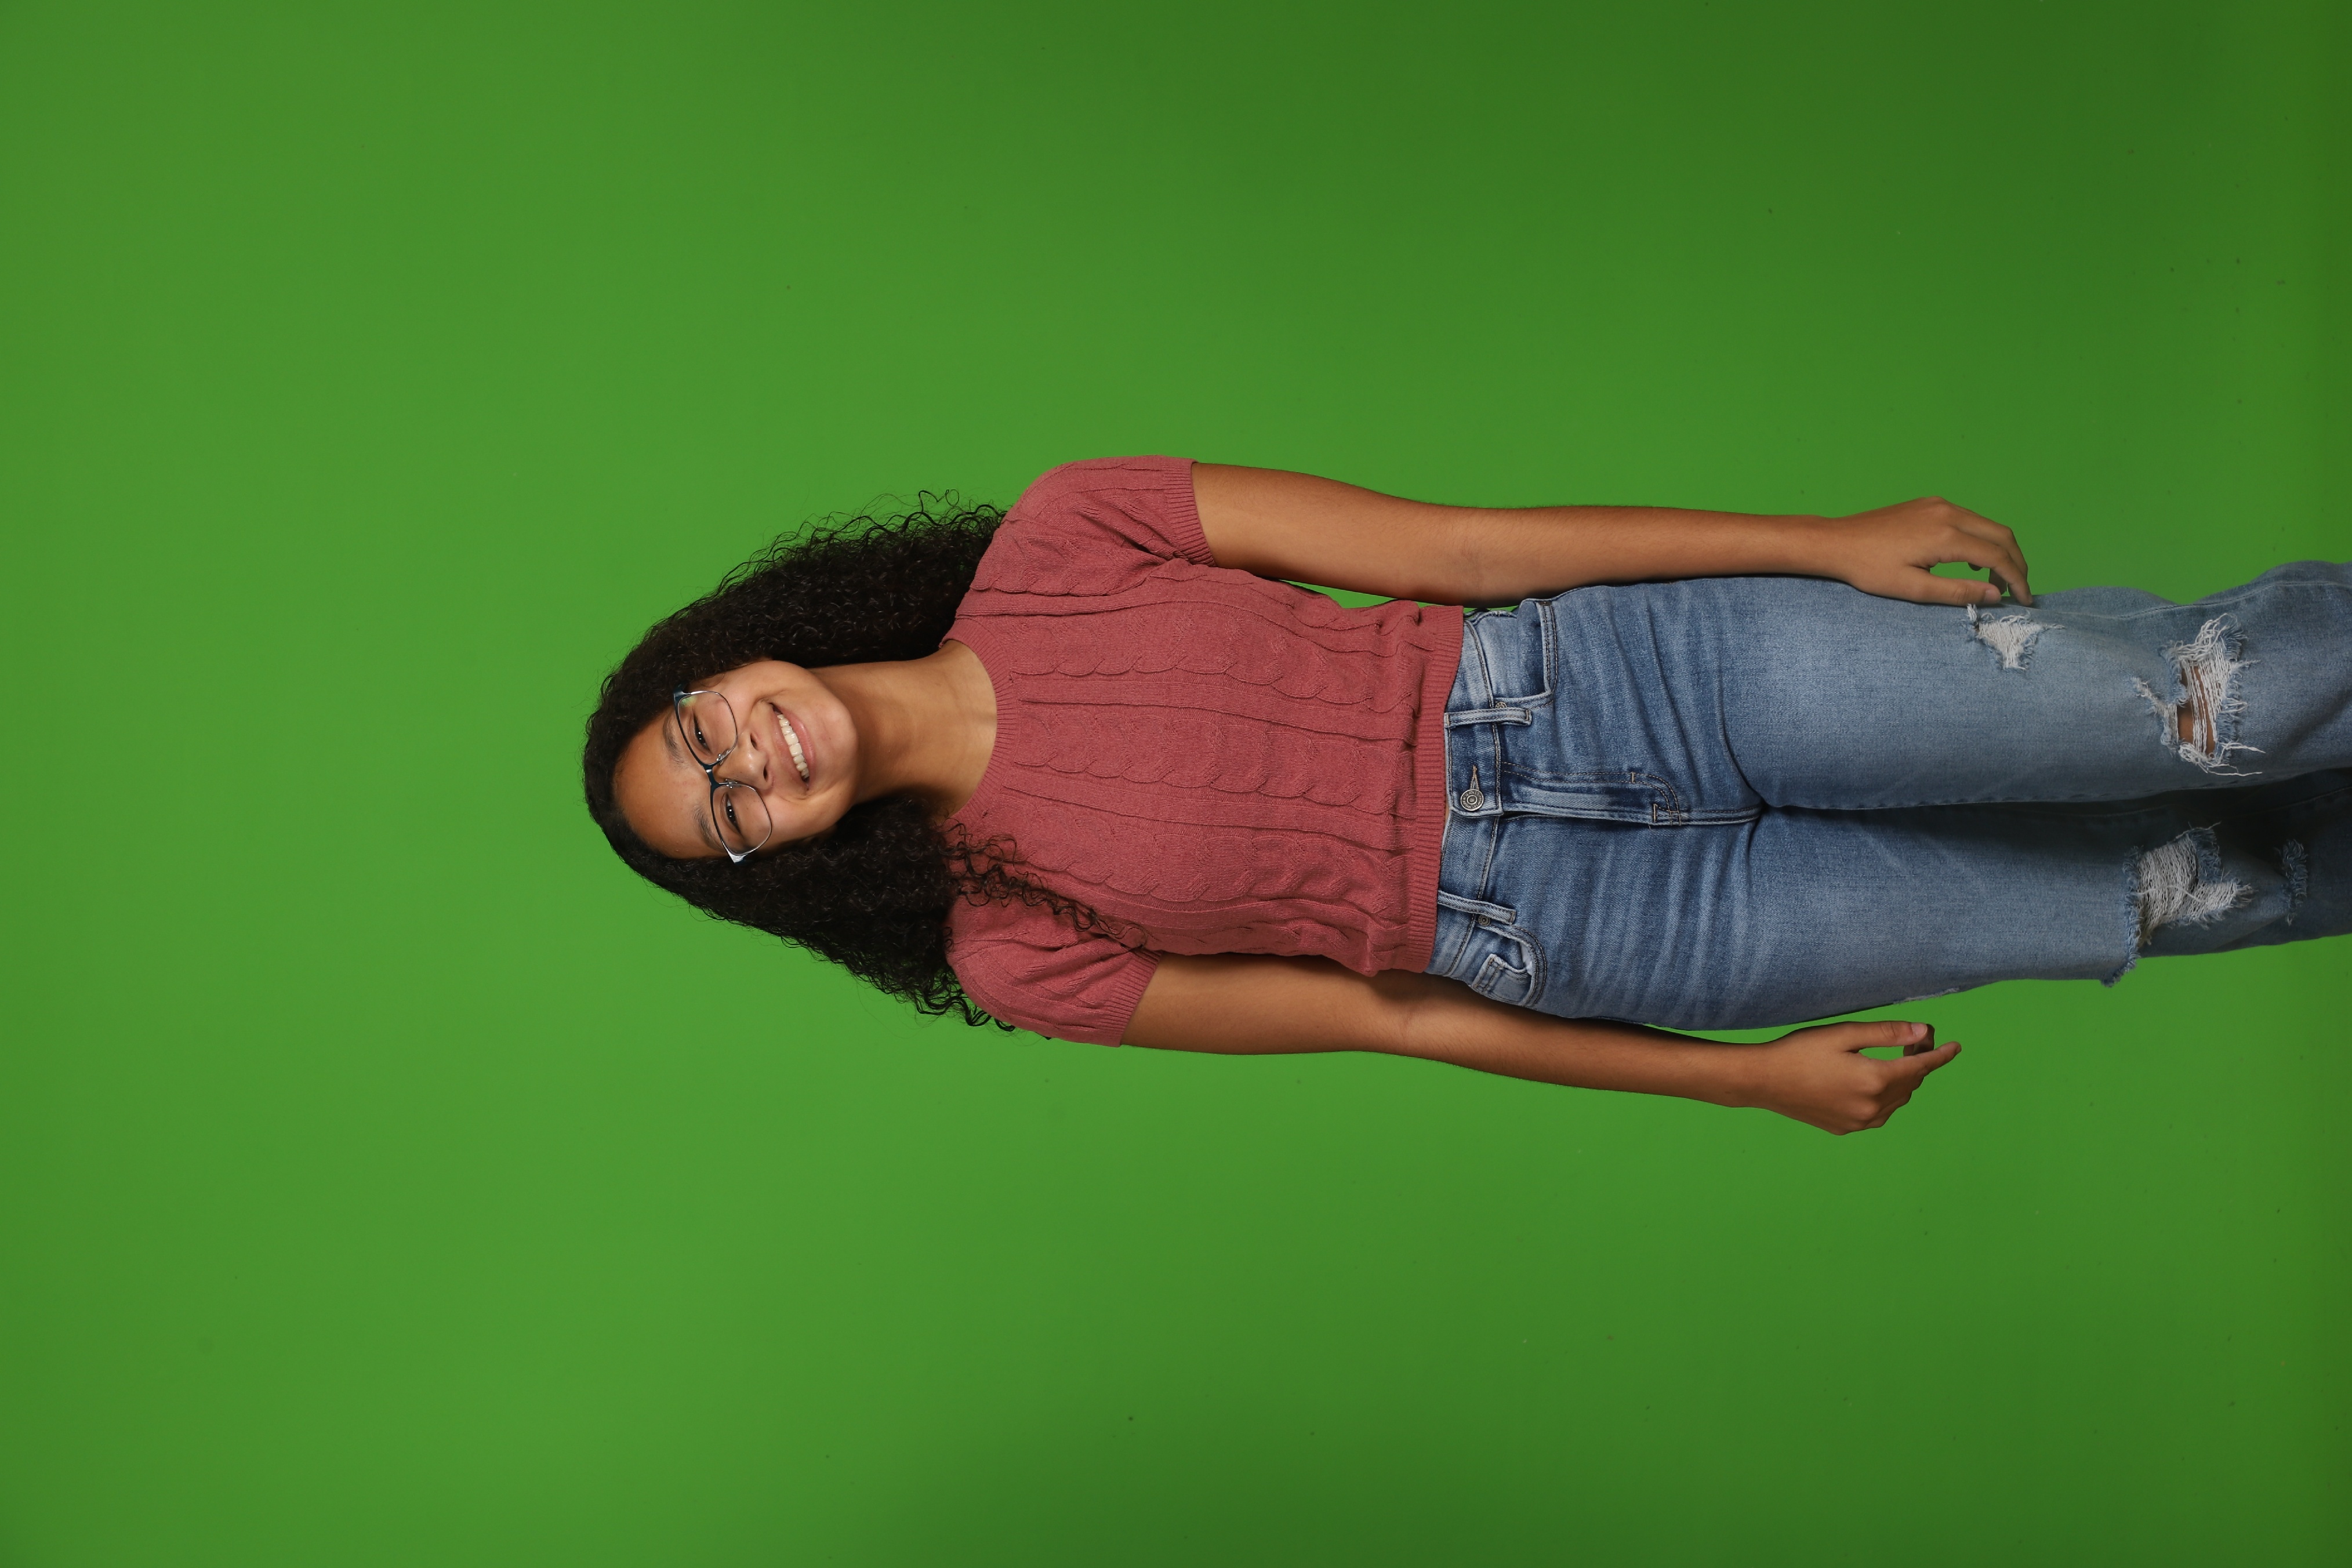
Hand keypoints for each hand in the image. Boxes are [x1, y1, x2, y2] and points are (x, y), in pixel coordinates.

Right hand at [1743, 1020, 1961, 1134]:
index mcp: (1875, 1079)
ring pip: (1897, 1101)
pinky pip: (1879, 1114)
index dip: (1940, 1055)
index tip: (1955, 1046)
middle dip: (1918, 1062)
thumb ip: (1886, 1033)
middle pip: (1910, 1083)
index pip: (1921, 1066)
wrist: (1763, 1081)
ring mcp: (1859, 1121)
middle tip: (1912, 1041)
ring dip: (1902, 1081)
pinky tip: (1870, 1083)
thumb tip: (1923, 1033)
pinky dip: (1884, 1098)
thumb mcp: (1844, 1034)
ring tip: (1892, 1060)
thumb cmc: (1800, 1051)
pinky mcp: (1846, 1127)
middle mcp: (1873, 1106)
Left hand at [1801, 498, 2032, 606]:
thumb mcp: (1913, 589)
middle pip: (2001, 534)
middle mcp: (1948, 513)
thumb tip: (1995, 594)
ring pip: (1987, 524)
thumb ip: (1958, 591)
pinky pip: (1968, 518)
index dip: (2017, 579)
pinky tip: (1970, 560)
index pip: (1998, 556)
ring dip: (1999, 550)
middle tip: (2019, 589)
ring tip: (1994, 580)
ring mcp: (1939, 505)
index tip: (2024, 599)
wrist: (1837, 541)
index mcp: (1946, 535)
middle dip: (2016, 562)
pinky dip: (1980, 538)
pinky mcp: (1930, 504)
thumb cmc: (1869, 568)